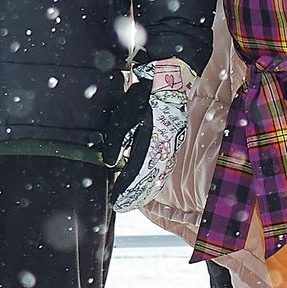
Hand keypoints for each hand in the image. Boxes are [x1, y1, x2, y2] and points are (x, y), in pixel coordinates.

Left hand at [111, 60, 194, 211]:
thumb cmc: (143, 98)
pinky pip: (166, 166)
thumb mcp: (123, 118)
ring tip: (136, 201)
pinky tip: (152, 184)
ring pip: (160, 175)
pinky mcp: (174, 141)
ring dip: (147, 190)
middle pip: (150, 180)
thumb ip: (116, 143)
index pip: (136, 174)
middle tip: (124, 207)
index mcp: (150, 143)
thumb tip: (112, 163)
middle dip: (136, 196)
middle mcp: (163, 148)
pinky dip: (157, 179)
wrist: (167, 80)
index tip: (116, 202)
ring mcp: (171, 145)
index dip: (125, 190)